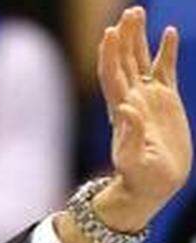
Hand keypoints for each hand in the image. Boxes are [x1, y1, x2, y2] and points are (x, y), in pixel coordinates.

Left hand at [96, 7, 190, 230]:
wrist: (150, 186)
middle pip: (125, 61)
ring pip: (141, 61)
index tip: (111, 33)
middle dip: (126, 36)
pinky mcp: (165, 102)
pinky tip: (169, 33)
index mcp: (123, 111)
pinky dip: (166, 52)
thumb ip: (129, 136)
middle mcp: (132, 99)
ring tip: (139, 12)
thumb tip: (125, 109)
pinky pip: (164, 70)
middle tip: (130, 11)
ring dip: (139, 38)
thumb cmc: (140, 179)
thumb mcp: (133, 161)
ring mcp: (148, 98)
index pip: (113, 76)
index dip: (111, 55)